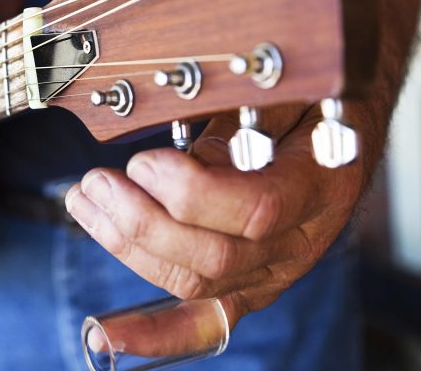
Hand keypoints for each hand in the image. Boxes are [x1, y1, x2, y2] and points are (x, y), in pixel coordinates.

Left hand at [64, 104, 365, 328]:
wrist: (344, 139)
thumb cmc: (313, 108)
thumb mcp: (290, 93)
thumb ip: (245, 113)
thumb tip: (187, 127)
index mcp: (317, 188)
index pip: (257, 210)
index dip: (192, 192)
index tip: (142, 163)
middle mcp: (297, 244)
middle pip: (215, 257)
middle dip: (141, 221)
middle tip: (97, 182)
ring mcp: (269, 273)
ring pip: (194, 282)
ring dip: (127, 246)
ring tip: (85, 205)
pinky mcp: (246, 287)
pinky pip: (203, 322)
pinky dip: (154, 333)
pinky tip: (107, 336)